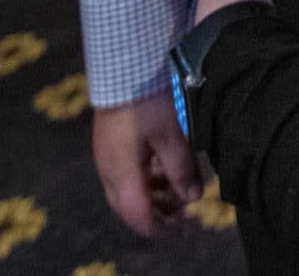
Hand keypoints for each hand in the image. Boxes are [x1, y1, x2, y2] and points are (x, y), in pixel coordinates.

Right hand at [91, 93, 202, 237]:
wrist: (123, 67)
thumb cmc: (148, 100)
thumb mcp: (171, 134)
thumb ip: (181, 168)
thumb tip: (192, 198)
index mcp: (122, 172)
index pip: (138, 214)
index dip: (159, 228)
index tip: (181, 230)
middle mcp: (108, 170)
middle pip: (129, 207)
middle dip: (156, 214)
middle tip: (181, 213)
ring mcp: (105, 157)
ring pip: (125, 191)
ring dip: (151, 196)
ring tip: (176, 188)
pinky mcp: (108, 144)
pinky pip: (124, 174)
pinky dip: (144, 179)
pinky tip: (162, 168)